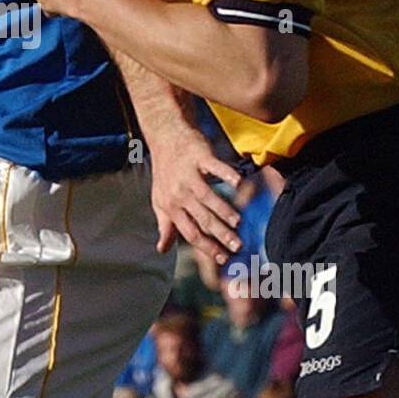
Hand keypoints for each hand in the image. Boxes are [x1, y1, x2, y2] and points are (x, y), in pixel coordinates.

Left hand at [148, 129, 242, 260]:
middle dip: (220, 235)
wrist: (165, 137)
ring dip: (224, 210)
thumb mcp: (160, 201)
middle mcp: (179, 192)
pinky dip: (227, 175)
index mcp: (171, 207)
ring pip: (207, 196)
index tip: (224, 259)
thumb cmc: (164, 172)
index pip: (190, 232)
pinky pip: (215, 167)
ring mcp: (189, 174)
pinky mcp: (199, 156)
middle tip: (237, 247)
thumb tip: (162, 249)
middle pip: (202, 218)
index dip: (207, 247)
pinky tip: (238, 184)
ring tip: (238, 223)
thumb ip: (165, 226)